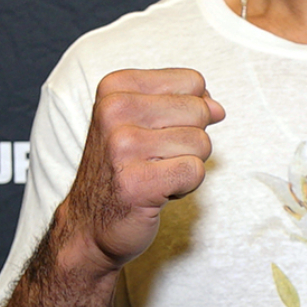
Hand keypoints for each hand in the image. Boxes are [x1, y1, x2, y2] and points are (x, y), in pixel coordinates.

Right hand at [58, 68, 224, 274]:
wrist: (89, 224)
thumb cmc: (122, 169)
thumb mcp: (144, 122)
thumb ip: (184, 105)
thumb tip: (217, 108)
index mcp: (116, 87)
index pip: (193, 82)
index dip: (190, 110)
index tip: (158, 131)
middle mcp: (114, 111)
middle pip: (200, 111)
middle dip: (191, 139)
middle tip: (156, 158)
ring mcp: (122, 147)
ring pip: (201, 142)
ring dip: (187, 164)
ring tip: (155, 174)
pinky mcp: (137, 182)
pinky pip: (195, 171)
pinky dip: (186, 186)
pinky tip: (158, 191)